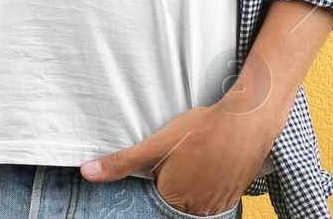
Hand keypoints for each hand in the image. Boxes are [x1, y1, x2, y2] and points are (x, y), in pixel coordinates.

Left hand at [80, 97, 282, 216]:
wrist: (245, 123)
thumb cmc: (200, 130)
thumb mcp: (156, 144)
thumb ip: (122, 162)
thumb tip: (86, 173)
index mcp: (173, 200)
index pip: (156, 194)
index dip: (160, 172)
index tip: (170, 159)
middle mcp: (196, 212)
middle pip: (176, 198)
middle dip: (178, 178)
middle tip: (189, 154)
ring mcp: (217, 207)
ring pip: (196, 196)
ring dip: (196, 181)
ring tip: (202, 156)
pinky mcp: (234, 199)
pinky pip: (216, 197)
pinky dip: (213, 182)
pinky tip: (215, 161)